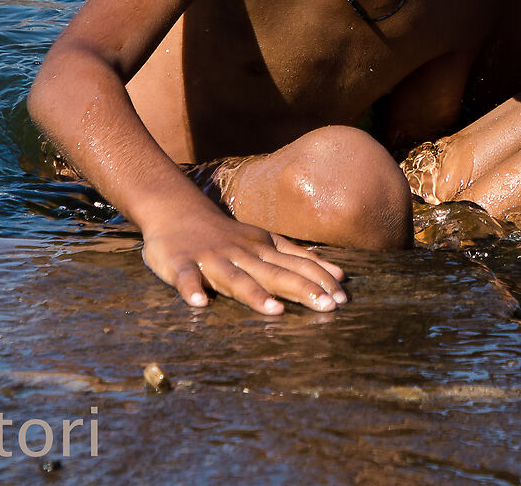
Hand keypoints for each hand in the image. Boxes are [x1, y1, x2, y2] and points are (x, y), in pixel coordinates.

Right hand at [140, 207, 347, 315]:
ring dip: (255, 294)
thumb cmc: (227, 235)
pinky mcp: (180, 265)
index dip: (320, 279)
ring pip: (235, 278)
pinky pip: (186, 279)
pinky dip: (192, 290)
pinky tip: (200, 304)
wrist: (176, 210)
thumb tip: (339, 276)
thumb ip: (298, 259)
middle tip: (330, 306)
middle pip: (275, 273)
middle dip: (303, 289)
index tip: (344, 297)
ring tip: (275, 311)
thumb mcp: (266, 242)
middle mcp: (242, 253)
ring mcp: (211, 259)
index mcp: (263, 248)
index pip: (297, 264)